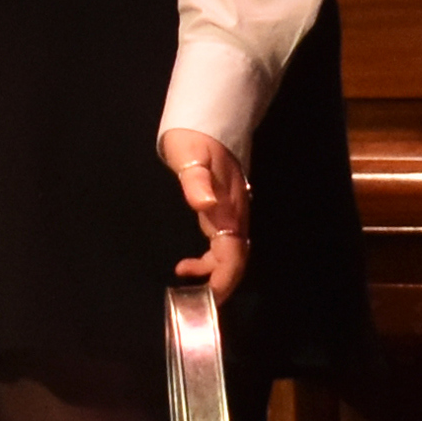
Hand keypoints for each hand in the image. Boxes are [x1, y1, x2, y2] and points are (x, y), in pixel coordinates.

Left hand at [159, 129, 250, 306]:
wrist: (205, 119)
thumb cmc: (193, 138)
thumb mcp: (190, 156)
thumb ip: (196, 182)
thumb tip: (205, 205)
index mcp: (228, 208)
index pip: (233, 253)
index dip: (224, 279)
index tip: (208, 298)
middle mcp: (235, 214)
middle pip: (235, 259)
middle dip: (220, 284)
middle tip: (195, 301)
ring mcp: (231, 213)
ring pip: (230, 254)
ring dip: (213, 273)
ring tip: (185, 279)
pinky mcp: (224, 210)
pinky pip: (223, 244)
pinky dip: (208, 260)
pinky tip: (187, 262)